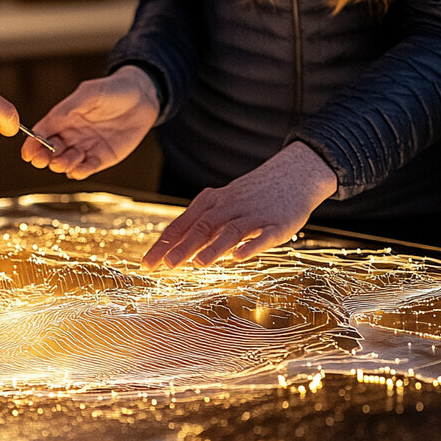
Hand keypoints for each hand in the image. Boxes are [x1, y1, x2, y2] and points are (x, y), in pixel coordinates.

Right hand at [21, 65, 159, 178]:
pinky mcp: (101, 158)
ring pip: (65, 164)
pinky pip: (85, 170)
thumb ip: (71, 106)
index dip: (32, 144)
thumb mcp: (91, 93)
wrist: (142, 98)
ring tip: (71, 157)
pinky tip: (81, 168)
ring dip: (63, 165)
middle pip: (49, 153)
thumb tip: (54, 119)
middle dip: (44, 158)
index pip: (41, 133)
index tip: (28, 153)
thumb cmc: (114, 90)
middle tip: (47, 159)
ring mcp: (85, 148)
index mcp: (63, 118)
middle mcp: (70, 135)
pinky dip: (80, 172)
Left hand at [141, 142, 337, 269]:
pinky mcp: (277, 224)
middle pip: (203, 227)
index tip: (147, 264)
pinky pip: (263, 235)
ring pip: (231, 231)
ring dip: (214, 247)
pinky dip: (250, 246)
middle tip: (166, 265)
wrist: (293, 174)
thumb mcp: (221, 204)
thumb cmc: (251, 195)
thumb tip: (173, 251)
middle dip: (184, 246)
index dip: (164, 244)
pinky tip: (238, 258)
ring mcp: (254, 215)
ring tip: (198, 264)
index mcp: (212, 203)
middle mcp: (229, 207)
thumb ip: (199, 226)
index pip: (183, 224)